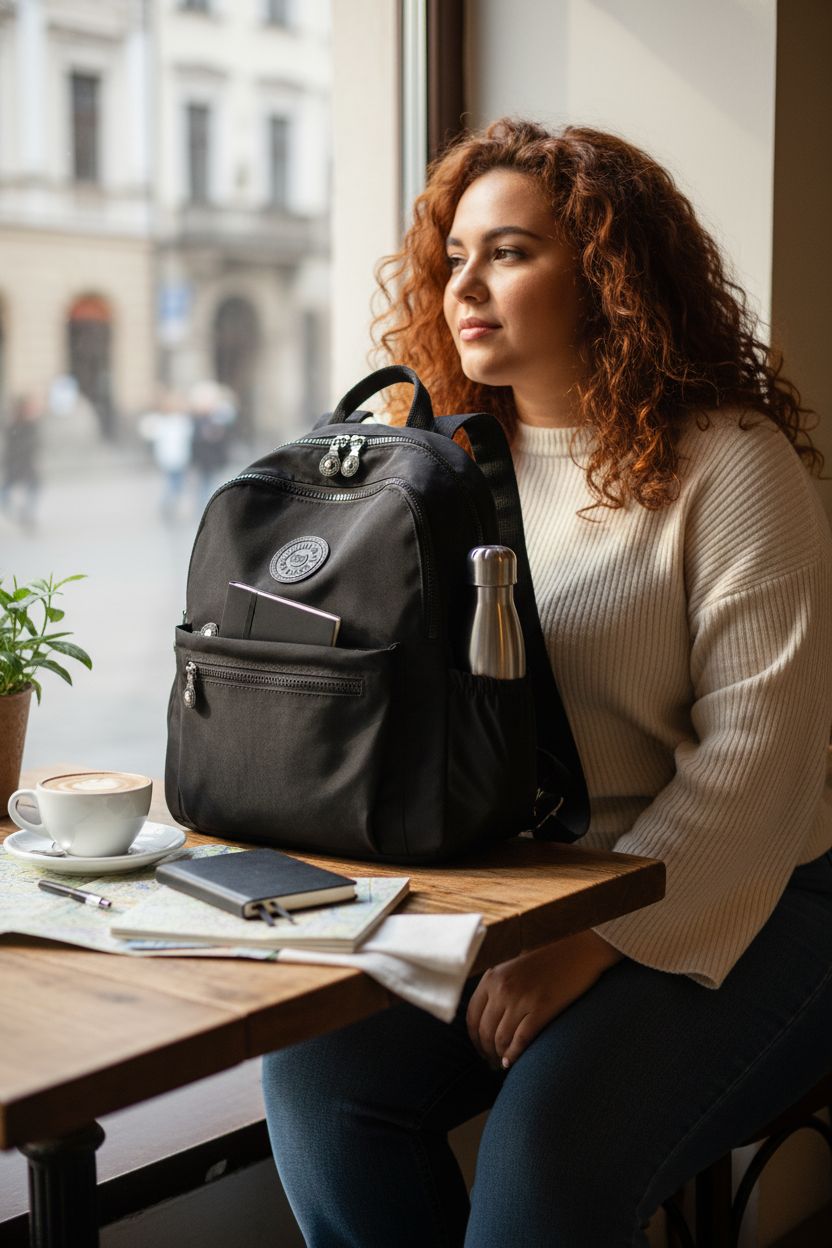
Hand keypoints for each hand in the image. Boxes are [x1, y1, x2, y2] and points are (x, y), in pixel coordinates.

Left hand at [466, 930, 622, 1069]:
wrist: (579, 949)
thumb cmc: (547, 957)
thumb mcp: (513, 965)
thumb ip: (498, 985)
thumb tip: (487, 1017)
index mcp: (492, 976)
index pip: (472, 1016)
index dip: (474, 1038)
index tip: (480, 1048)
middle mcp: (502, 987)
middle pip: (485, 1031)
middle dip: (486, 1051)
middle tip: (491, 1062)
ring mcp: (521, 998)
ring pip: (501, 1039)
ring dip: (499, 1056)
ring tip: (503, 1063)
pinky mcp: (541, 1008)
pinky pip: (521, 1040)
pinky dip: (515, 1055)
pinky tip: (514, 1062)